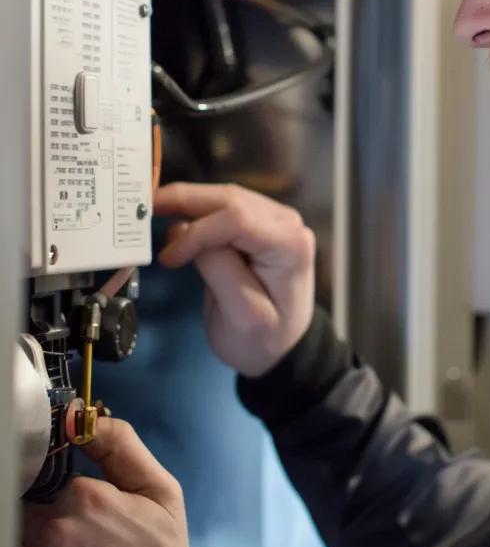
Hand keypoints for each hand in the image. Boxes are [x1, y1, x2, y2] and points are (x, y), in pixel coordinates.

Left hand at [18, 413, 209, 546]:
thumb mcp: (162, 496)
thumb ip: (122, 446)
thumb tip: (82, 416)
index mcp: (85, 498)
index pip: (48, 477)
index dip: (62, 495)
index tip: (80, 516)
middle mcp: (51, 533)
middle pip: (27, 511)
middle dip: (46, 524)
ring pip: (17, 545)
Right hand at [153, 182, 315, 376]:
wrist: (281, 349)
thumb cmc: (264, 339)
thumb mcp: (243, 317)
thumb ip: (220, 271)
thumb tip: (185, 231)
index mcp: (289, 245)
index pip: (237, 219)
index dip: (197, 231)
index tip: (168, 257)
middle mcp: (286, 224)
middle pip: (229, 199)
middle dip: (184, 199)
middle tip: (144, 206)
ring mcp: (274, 221)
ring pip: (223, 197)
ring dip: (186, 200)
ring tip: (151, 208)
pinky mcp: (258, 224)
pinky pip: (223, 207)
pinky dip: (195, 209)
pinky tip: (172, 215)